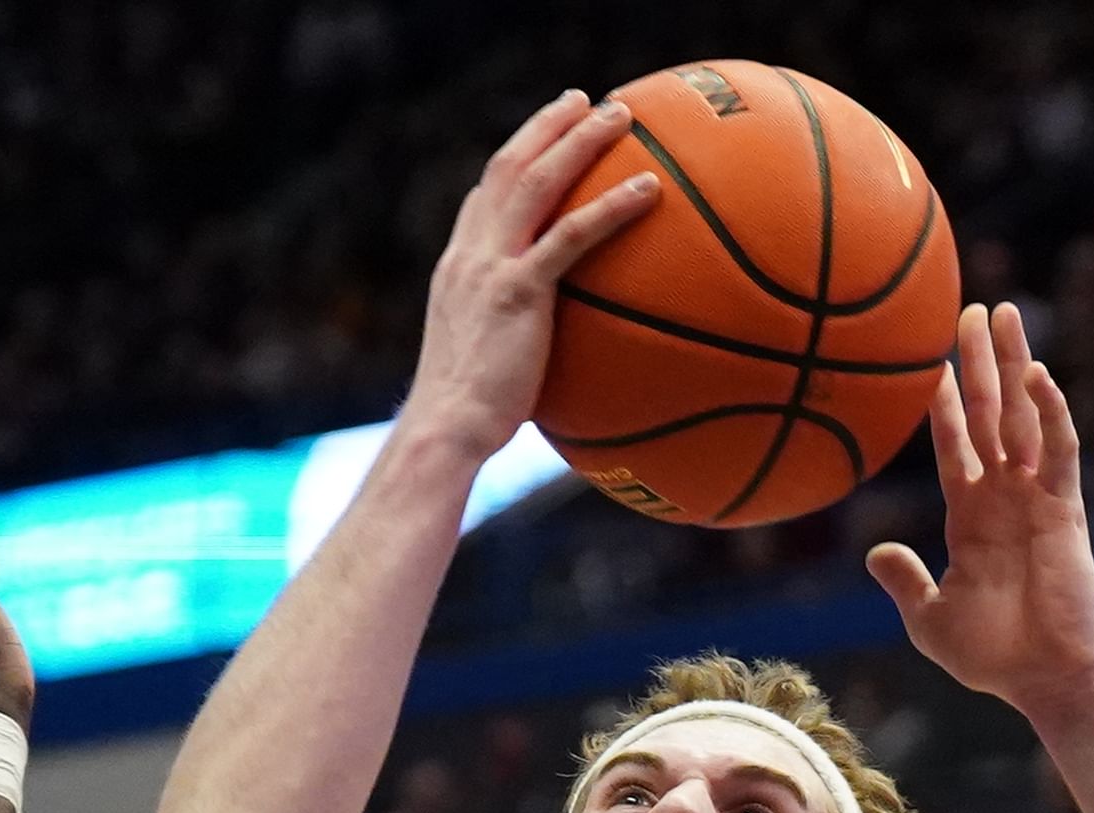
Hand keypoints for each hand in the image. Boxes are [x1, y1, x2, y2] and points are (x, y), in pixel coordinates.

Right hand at [404, 93, 658, 460]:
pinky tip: (649, 190)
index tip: (539, 143)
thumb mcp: (481, 371)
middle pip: (507, 168)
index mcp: (458, 270)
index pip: (481, 202)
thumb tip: (533, 367)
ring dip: (579, 141)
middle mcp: (469, 256)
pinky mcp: (518, 291)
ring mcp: (491, 268)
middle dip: (546, 127)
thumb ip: (504, 348)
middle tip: (584, 101)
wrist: (444, 430)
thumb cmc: (465, 421)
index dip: (511, 166)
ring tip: (620, 116)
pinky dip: (611, 205)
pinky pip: (571, 235)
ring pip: (537, 182)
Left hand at [866, 304, 1093, 720]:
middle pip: (992, 414)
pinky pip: (1059, 449)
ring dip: (1014, 364)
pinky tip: (1036, 374)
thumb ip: (907, 581)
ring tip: (1004, 314)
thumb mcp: (931, 618)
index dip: (946, 404)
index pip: (957, 445)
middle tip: (971, 310)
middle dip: (981, 363)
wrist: (1044, 677)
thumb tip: (876, 552)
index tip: (935, 364)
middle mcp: (1005, 496)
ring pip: (1024, 415)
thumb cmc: (994, 654)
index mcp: (972, 516)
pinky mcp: (1064, 507)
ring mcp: (1036, 496)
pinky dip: (1050, 411)